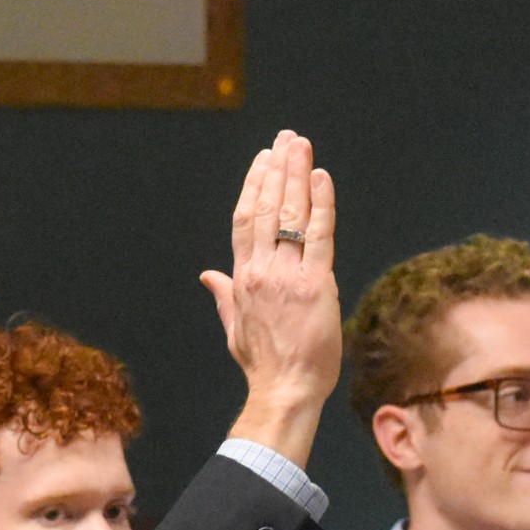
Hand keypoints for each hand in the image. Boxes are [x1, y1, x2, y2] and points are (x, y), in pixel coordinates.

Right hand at [202, 130, 340, 462]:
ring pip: (289, 214)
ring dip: (296, 175)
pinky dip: (321, 205)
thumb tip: (208, 276)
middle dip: (277, 168)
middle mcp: (261, 270)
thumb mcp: (235, 327)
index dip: (254, 185)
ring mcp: (287, 276)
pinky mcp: (316, 286)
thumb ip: (224, 295)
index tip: (264, 160)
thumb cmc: (265, 365)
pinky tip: (322, 179)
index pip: (244, 219)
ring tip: (301, 144)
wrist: (285, 391)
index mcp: (242, 278)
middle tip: (286, 138)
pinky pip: (319, 237)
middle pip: (266, 207)